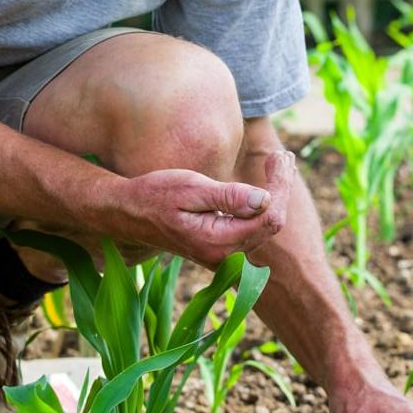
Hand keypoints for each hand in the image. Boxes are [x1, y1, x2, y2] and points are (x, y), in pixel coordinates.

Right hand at [121, 151, 293, 266]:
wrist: (129, 214)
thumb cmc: (155, 195)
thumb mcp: (191, 188)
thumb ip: (228, 197)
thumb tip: (265, 199)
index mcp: (218, 242)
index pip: (268, 217)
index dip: (279, 186)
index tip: (278, 156)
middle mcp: (224, 256)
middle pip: (271, 224)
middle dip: (282, 188)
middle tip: (283, 156)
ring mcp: (224, 256)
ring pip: (265, 227)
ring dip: (276, 195)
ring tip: (279, 163)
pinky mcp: (222, 249)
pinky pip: (253, 229)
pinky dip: (264, 206)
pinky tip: (268, 184)